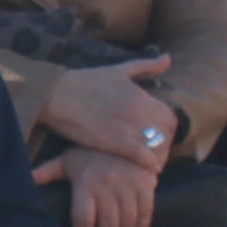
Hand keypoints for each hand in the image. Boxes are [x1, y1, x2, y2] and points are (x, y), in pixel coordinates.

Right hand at [34, 56, 177, 163]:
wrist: (56, 94)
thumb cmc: (84, 81)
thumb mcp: (118, 70)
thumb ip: (145, 65)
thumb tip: (167, 58)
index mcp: (141, 94)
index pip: (170, 117)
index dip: (168, 130)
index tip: (159, 136)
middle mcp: (139, 111)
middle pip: (167, 133)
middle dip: (165, 145)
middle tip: (157, 152)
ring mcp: (128, 127)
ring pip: (159, 147)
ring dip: (159, 157)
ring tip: (152, 163)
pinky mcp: (115, 142)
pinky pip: (144, 157)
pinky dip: (149, 164)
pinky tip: (145, 168)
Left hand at [46, 143, 157, 226]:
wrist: (123, 132)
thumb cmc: (89, 151)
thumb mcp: (66, 159)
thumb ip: (47, 172)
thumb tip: (26, 181)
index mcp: (86, 183)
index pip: (83, 220)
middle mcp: (108, 187)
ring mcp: (129, 187)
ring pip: (127, 224)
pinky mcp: (146, 186)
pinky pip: (146, 214)